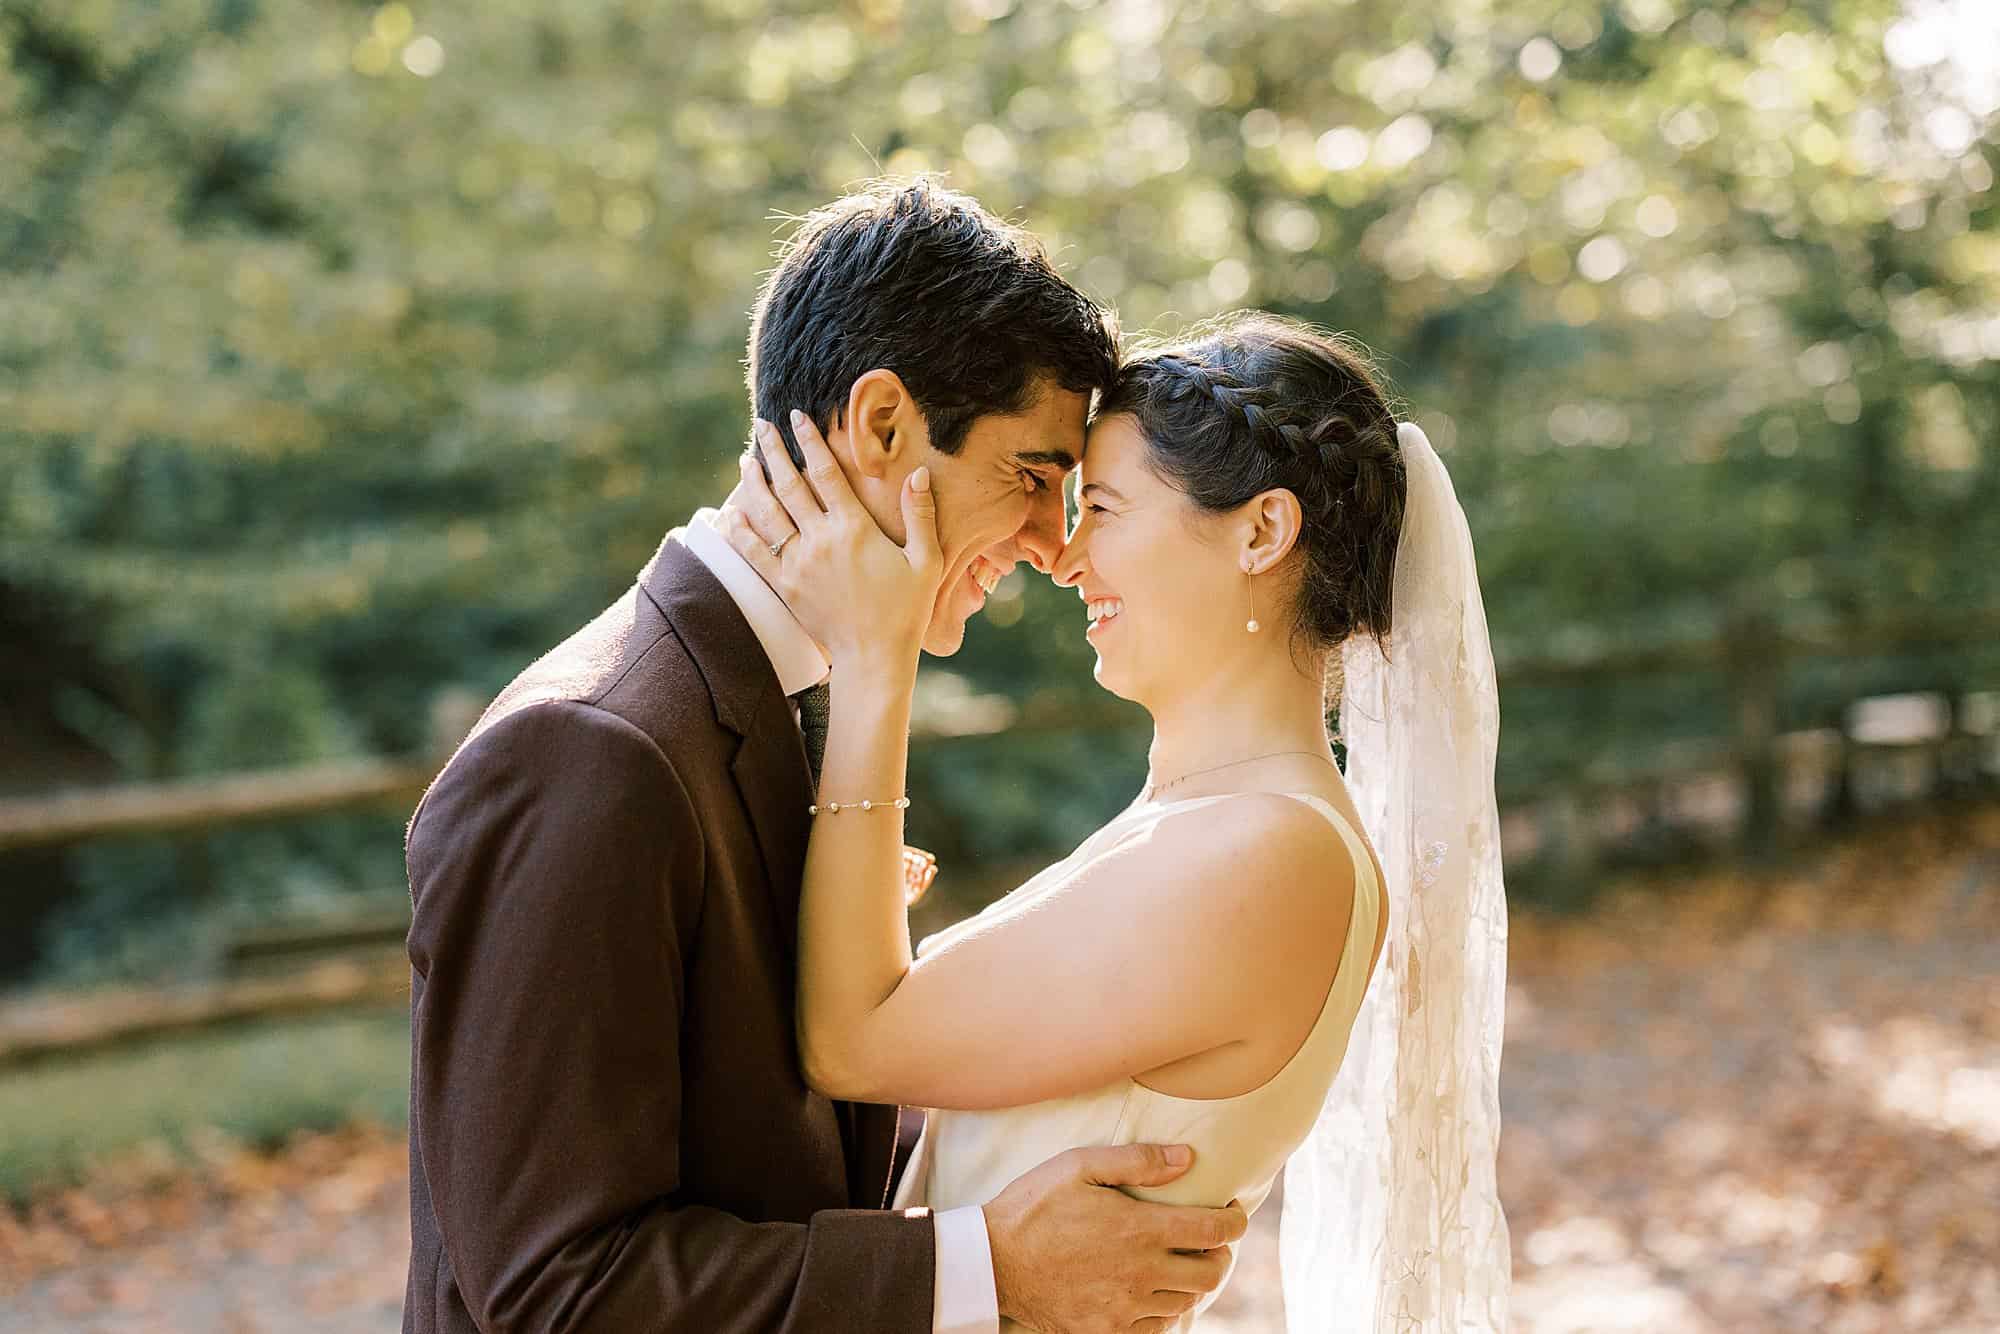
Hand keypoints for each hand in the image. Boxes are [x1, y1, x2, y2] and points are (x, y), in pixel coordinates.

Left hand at [722, 412, 941, 666]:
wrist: (874, 657)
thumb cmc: (906, 610)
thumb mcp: (925, 561)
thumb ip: (920, 515)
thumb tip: (919, 474)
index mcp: (855, 528)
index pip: (826, 473)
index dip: (810, 442)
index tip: (798, 418)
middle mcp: (821, 540)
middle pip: (790, 485)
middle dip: (774, 452)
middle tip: (763, 427)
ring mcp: (798, 563)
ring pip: (767, 513)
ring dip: (753, 483)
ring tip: (746, 460)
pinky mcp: (784, 587)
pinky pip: (754, 553)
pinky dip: (739, 531)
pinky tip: (730, 513)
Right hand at [984, 1144, 1247, 1333]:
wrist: (991, 1263)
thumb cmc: (1032, 1206)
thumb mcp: (1078, 1165)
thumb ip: (1137, 1160)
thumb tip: (1188, 1157)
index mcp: (1140, 1230)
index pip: (1215, 1231)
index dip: (1236, 1220)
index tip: (1233, 1211)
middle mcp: (1141, 1274)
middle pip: (1211, 1274)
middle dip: (1221, 1254)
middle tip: (1209, 1239)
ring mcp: (1125, 1309)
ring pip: (1185, 1302)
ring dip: (1191, 1282)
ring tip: (1179, 1263)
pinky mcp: (1106, 1332)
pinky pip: (1156, 1329)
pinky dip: (1164, 1311)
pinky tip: (1151, 1293)